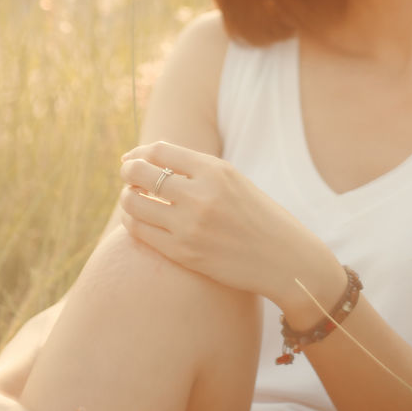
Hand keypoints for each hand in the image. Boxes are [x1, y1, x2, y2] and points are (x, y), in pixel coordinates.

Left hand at [118, 141, 343, 317]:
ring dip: (127, 198)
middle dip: (127, 171)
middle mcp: (200, 195)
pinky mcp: (184, 253)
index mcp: (215, 170)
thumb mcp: (233, 180)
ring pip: (135, 204)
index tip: (132, 158)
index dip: (139, 153)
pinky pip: (141, 232)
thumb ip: (197, 169)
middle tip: (126, 175)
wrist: (284, 259)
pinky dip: (132, 222)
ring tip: (131, 198)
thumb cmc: (257, 216)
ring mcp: (190, 226)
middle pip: (141, 173)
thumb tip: (152, 158)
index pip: (159, 151)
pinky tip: (136, 220)